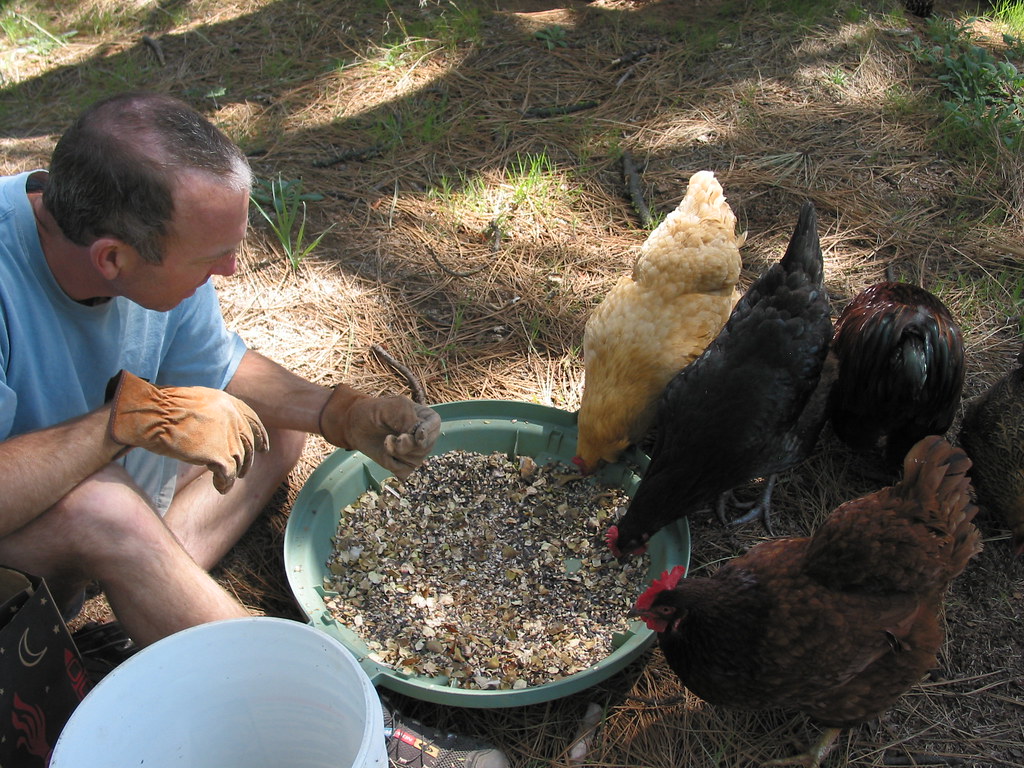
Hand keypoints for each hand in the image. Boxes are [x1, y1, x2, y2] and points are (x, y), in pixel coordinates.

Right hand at [107, 370, 269, 493]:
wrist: (151, 415)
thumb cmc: (162, 409)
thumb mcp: (197, 402)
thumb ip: (214, 413)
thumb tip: (219, 428)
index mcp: (228, 402)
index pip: (253, 420)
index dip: (260, 436)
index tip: (263, 448)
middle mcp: (233, 418)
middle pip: (248, 443)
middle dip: (248, 459)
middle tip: (242, 472)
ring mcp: (228, 436)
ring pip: (240, 460)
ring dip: (233, 473)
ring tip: (225, 482)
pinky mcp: (219, 454)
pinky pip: (229, 474)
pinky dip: (225, 483)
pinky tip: (220, 488)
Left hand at [319, 385, 439, 479]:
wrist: (355, 426)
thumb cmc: (373, 412)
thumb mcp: (390, 407)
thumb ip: (407, 418)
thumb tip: (420, 437)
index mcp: (425, 417)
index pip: (434, 426)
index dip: (426, 433)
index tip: (417, 435)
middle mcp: (424, 436)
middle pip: (425, 447)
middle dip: (405, 445)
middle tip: (389, 437)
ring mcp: (415, 452)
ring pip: (415, 461)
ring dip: (395, 453)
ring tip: (385, 441)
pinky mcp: (405, 466)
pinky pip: (404, 472)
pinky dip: (392, 465)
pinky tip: (385, 454)